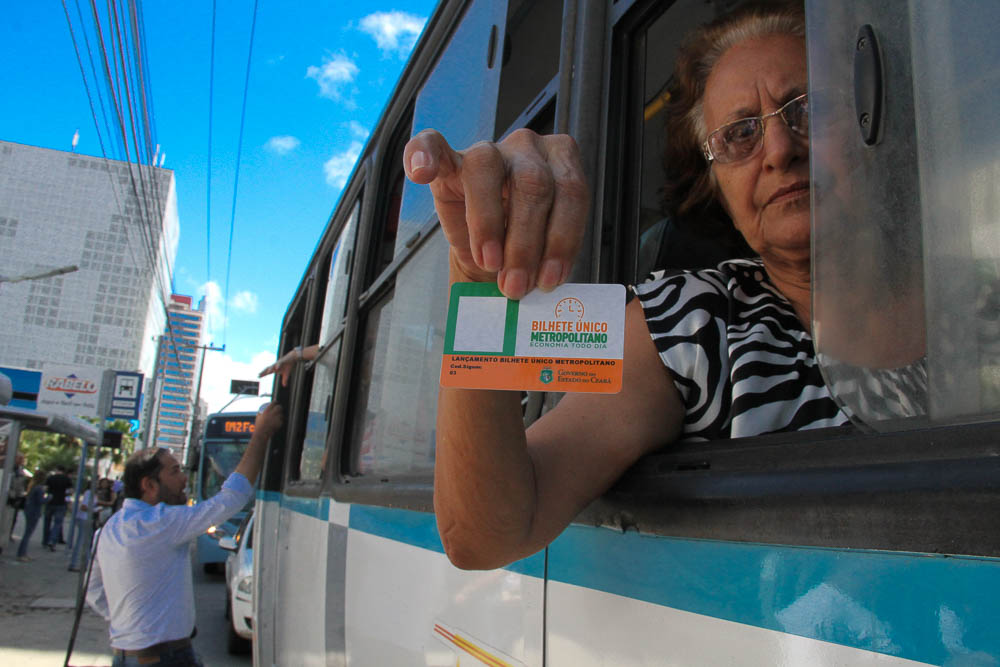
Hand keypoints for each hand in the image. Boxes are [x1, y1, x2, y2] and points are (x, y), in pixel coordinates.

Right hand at [254, 402, 283, 437]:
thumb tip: (261, 409)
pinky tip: (278, 422)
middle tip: (279, 408)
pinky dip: (280, 421)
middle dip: (279, 407)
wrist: (262, 433)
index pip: (273, 404)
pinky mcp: (279, 423)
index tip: (275, 402)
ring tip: (278, 416)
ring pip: (281, 414)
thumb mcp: (258, 417)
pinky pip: (281, 420)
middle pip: (279, 407)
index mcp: (267, 411)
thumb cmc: (259, 426)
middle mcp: (272, 414)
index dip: (275, 402)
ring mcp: (276, 418)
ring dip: (280, 415)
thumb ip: (260, 413)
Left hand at [258, 350, 298, 386]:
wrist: (292, 358)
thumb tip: (284, 386)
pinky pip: (279, 363)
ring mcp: (278, 363)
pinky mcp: (282, 361)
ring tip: (267, 372)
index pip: (268, 372)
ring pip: (273, 366)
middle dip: (263, 372)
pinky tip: (276, 368)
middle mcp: (275, 366)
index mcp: (275, 369)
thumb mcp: (286, 374)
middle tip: (258, 375)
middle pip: (268, 369)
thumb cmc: (288, 365)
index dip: (263, 374)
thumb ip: (284, 380)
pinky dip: (278, 366)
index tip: (258, 377)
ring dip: (270, 369)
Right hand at [403, 128, 589, 299]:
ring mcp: (488, 150)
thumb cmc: (522, 251)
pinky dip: (423, 154)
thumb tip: (542, 285)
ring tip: (488, 263)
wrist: (492, 261)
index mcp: (562, 163)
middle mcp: (528, 149)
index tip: (550, 279)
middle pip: (532, 184)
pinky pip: (432, 145)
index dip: (563, 238)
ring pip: (487, 168)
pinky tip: (421, 172)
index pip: (571, 191)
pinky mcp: (449, 159)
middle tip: (517, 286)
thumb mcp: (544, 257)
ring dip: (488, 223)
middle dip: (526, 242)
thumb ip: (546, 261)